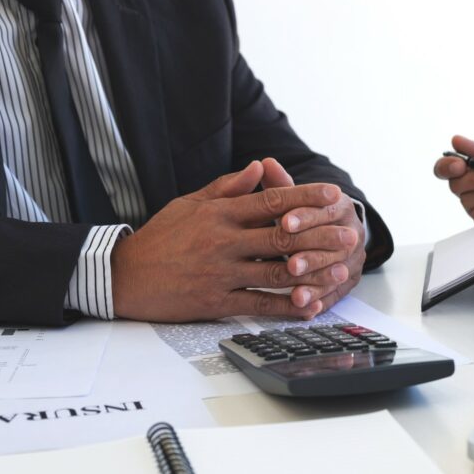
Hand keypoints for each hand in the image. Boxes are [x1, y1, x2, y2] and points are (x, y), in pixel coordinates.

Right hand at [111, 161, 356, 321]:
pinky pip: (259, 304)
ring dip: (312, 273)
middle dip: (320, 236)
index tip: (333, 194)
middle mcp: (223, 241)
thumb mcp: (190, 203)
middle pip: (282, 237)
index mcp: (220, 213)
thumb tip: (260, 168)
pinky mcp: (216, 301)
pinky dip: (287, 306)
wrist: (124, 276)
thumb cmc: (160, 238)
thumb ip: (228, 186)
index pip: (271, 200)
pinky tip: (309, 306)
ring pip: (276, 272)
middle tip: (349, 235)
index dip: (306, 196)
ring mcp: (221, 272)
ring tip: (340, 271)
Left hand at [258, 157, 362, 311]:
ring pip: (336, 272)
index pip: (327, 210)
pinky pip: (335, 294)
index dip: (306, 216)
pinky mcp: (348, 282)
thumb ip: (279, 185)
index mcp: (341, 207)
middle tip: (291, 263)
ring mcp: (353, 259)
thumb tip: (265, 163)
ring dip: (316, 283)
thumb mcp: (291, 199)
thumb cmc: (301, 215)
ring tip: (295, 293)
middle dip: (312, 255)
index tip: (285, 222)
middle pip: (334, 245)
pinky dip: (319, 302)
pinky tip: (304, 309)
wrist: (328, 232)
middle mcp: (353, 232)